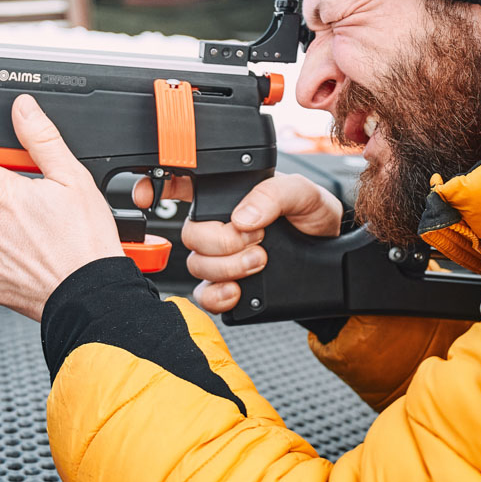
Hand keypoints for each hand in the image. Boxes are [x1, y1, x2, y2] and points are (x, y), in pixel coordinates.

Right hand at [137, 172, 341, 313]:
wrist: (331, 253)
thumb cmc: (313, 215)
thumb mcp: (302, 192)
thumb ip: (273, 194)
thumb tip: (243, 217)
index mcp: (228, 194)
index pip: (179, 185)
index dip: (156, 187)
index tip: (149, 195)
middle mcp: (218, 226)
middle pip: (189, 234)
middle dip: (220, 240)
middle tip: (256, 238)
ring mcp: (221, 258)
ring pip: (196, 265)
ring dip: (227, 267)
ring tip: (260, 260)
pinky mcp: (229, 287)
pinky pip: (205, 296)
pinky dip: (218, 296)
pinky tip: (239, 290)